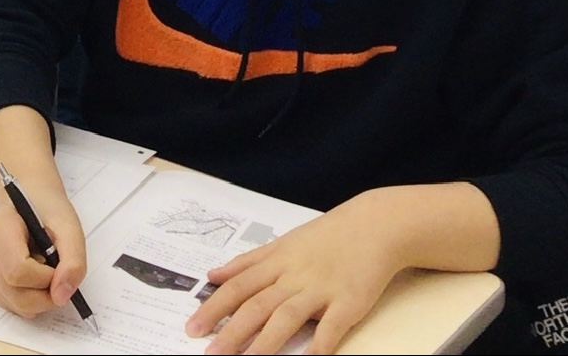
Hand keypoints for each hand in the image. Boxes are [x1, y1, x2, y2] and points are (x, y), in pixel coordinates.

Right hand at [0, 106, 87, 319]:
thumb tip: (64, 294)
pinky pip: (3, 300)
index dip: (47, 280)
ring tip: (44, 270)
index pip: (20, 272)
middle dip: (43, 294)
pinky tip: (31, 276)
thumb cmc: (47, 203)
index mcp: (1, 227)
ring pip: (8, 302)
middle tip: (57, 275)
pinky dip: (22, 297)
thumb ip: (72, 259)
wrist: (23, 188)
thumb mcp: (71, 225)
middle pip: (14, 295)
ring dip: (34, 297)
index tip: (61, 271)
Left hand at [188, 192, 411, 354]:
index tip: (192, 327)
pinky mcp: (349, 301)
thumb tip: (213, 275)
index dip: (214, 307)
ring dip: (264, 342)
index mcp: (276, 262)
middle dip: (231, 331)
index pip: (238, 287)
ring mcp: (321, 289)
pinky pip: (331, 327)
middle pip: (256, 305)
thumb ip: (248, 262)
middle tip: (210, 353)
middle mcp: (294, 276)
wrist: (375, 225)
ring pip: (286, 317)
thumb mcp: (283, 243)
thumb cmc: (327, 236)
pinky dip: (319, 345)